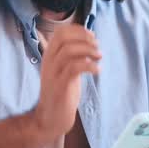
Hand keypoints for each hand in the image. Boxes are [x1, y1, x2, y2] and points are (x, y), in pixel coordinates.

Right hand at [32, 24, 100, 138]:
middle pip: (63, 38)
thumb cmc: (62, 91)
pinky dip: (89, 66)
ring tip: (99, 57)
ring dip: (88, 50)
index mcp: (49, 55)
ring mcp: (53, 73)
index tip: (92, 35)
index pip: (60, 32)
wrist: (51, 117)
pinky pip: (74, 68)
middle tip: (97, 46)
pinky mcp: (60, 86)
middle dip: (84, 38)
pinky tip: (97, 70)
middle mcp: (48, 61)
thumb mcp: (65, 69)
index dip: (78, 30)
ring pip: (69, 51)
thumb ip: (73, 55)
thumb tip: (89, 40)